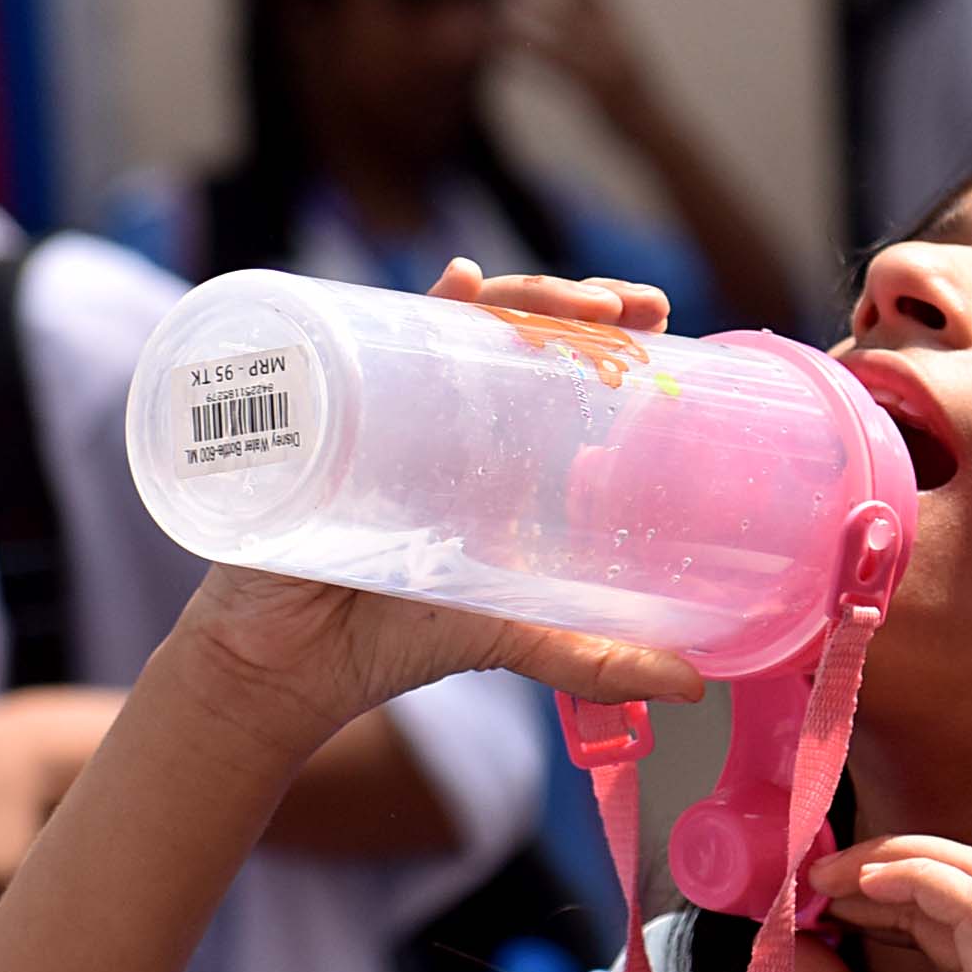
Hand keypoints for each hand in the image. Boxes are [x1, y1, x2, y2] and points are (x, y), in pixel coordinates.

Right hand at [160, 258, 709, 750]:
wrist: (278, 666)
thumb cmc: (384, 643)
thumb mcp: (507, 640)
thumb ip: (593, 659)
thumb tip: (693, 686)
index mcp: (488, 455)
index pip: (554, 370)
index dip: (608, 335)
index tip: (664, 319)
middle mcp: (440, 416)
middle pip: (512, 331)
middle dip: (573, 303)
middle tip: (626, 307)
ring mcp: (385, 403)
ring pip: (456, 321)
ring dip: (517, 294)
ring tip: (568, 302)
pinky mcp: (334, 409)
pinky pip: (373, 337)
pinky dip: (417, 303)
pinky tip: (462, 285)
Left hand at [506, 0, 665, 138]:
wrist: (661, 137)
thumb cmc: (639, 106)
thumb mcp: (622, 68)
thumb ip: (599, 44)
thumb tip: (578, 30)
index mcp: (621, 31)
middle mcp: (615, 40)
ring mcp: (606, 62)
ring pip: (562, 31)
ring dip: (529, 17)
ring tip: (499, 1)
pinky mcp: (595, 88)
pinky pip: (555, 67)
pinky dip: (529, 56)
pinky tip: (503, 51)